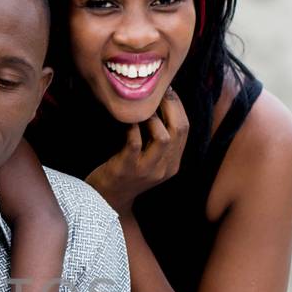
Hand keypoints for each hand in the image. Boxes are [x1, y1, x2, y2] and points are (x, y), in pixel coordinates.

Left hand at [84, 89, 188, 213]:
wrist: (105, 200)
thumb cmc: (125, 172)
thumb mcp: (150, 161)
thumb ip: (159, 140)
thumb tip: (162, 103)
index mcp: (173, 164)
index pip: (185, 128)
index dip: (178, 105)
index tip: (167, 90)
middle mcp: (164, 168)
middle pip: (179, 130)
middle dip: (170, 105)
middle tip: (157, 92)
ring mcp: (146, 170)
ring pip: (162, 137)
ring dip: (152, 118)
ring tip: (140, 110)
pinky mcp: (127, 169)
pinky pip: (134, 142)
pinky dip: (131, 128)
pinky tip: (124, 122)